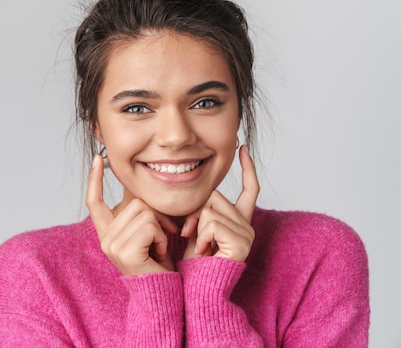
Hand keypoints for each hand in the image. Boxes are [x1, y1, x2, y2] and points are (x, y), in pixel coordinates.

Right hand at [87, 154, 177, 275]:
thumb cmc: (159, 264)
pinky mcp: (125, 250)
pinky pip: (150, 224)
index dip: (95, 179)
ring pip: (144, 210)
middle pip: (133, 201)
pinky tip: (158, 253)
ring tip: (158, 246)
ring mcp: (112, 245)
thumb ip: (138, 212)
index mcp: (106, 233)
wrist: (164, 294)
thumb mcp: (146, 232)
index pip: (94, 202)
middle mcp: (104, 238)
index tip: (98, 158)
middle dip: (155, 214)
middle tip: (160, 237)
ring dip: (160, 227)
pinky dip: (161, 237)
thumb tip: (134, 186)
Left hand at [181, 145, 258, 261]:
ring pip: (210, 207)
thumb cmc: (191, 263)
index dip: (247, 168)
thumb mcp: (192, 228)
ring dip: (195, 226)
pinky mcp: (241, 243)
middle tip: (187, 233)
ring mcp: (246, 233)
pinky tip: (202, 252)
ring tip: (197, 246)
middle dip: (194, 210)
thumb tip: (190, 183)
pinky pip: (212, 223)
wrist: (195, 289)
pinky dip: (200, 236)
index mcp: (237, 220)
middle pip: (215, 194)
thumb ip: (198, 209)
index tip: (242, 148)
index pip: (249, 189)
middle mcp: (246, 225)